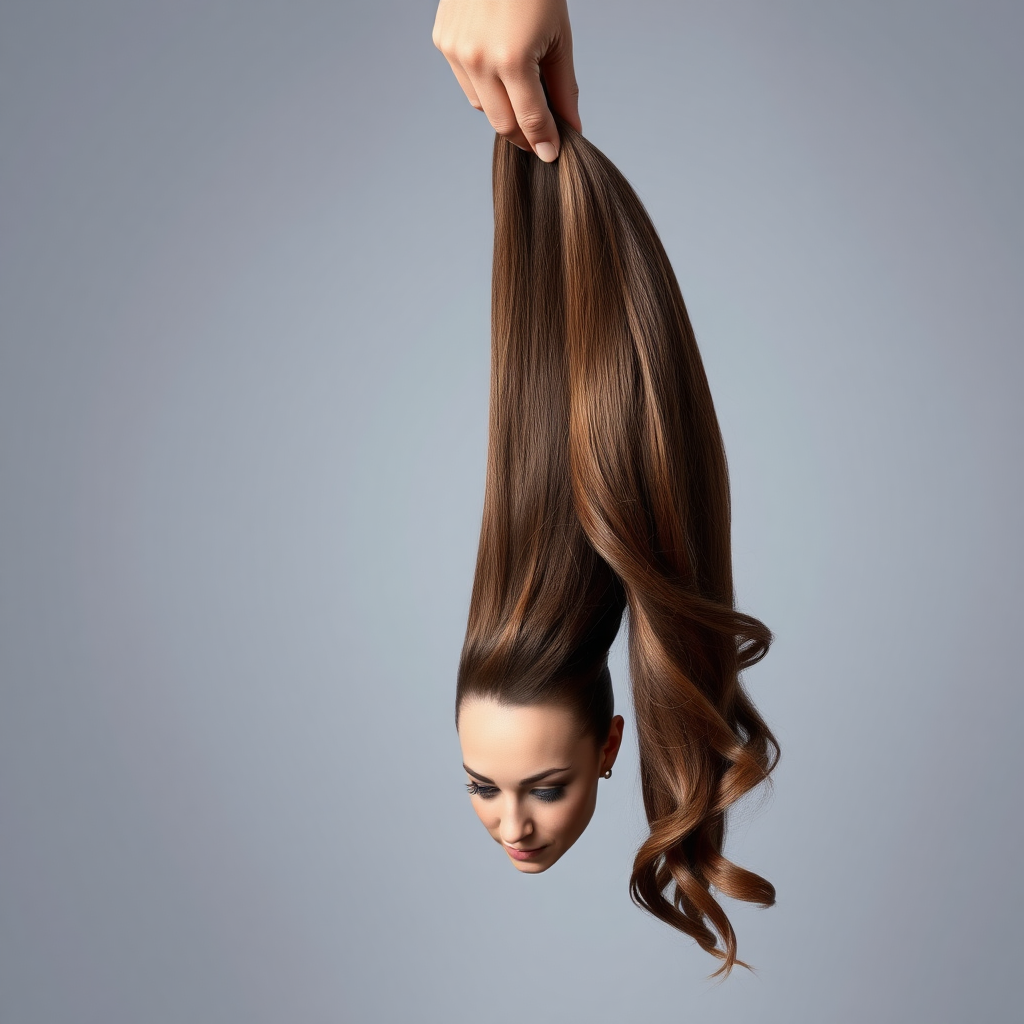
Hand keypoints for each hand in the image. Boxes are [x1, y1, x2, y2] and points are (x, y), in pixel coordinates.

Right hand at [432, 0, 580, 160]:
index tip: (553, 155)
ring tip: (524, 92)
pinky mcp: (443, 42)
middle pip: (504, 124)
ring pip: (483, 107)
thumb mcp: (559, 37)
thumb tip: (570, 127)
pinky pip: (468, 84)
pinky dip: (486, 86)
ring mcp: (456, 52)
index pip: (531, 120)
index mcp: (512, 59)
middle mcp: (478, 59)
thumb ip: (563, 88)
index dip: (545, 142)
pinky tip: (500, 67)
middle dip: (525, 135)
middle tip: (542, 137)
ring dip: (505, 109)